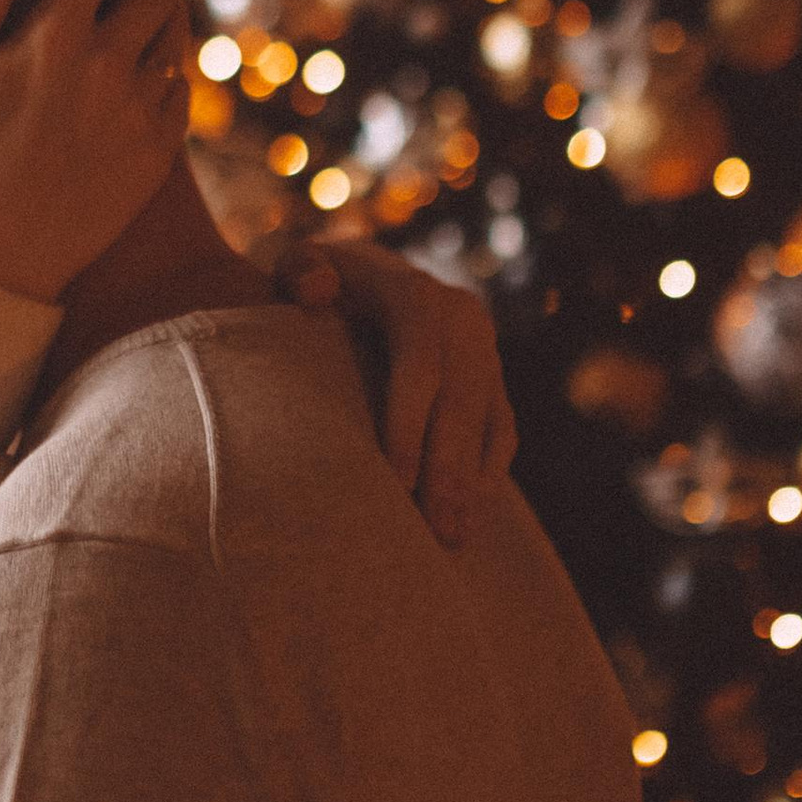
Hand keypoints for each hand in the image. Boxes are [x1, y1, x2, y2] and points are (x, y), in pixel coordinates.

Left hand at [273, 241, 518, 548]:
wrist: (360, 275)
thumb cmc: (316, 282)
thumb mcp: (300, 264)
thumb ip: (301, 270)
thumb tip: (318, 293)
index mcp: (414, 294)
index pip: (419, 364)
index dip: (411, 423)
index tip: (397, 481)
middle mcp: (460, 319)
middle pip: (460, 401)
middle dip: (448, 470)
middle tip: (434, 530)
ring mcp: (483, 347)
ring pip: (487, 419)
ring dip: (473, 481)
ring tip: (453, 537)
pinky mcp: (492, 374)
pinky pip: (501, 425)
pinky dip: (489, 468)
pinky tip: (473, 512)